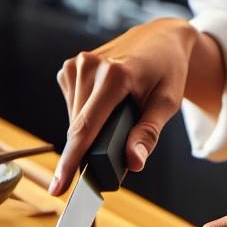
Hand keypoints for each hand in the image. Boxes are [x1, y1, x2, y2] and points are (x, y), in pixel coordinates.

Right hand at [50, 17, 197, 195]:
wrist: (161, 37)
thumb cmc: (167, 70)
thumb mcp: (167, 102)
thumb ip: (149, 133)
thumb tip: (133, 163)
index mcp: (115, 75)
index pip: (85, 128)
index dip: (70, 161)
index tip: (59, 188)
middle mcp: (90, 66)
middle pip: (78, 128)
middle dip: (90, 150)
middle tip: (116, 151)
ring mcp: (77, 64)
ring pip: (73, 119)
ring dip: (89, 131)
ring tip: (117, 118)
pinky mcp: (70, 67)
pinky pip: (72, 105)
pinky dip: (85, 115)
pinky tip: (105, 106)